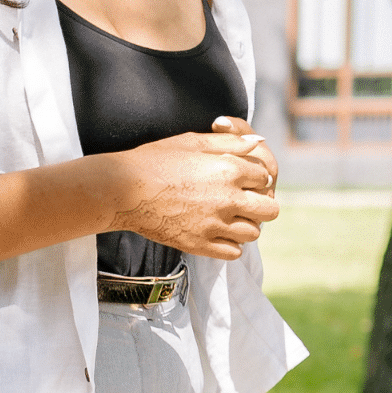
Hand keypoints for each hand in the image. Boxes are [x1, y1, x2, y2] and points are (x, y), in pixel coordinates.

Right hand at [108, 128, 278, 260]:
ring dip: (245, 223)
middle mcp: (227, 199)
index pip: (264, 176)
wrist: (122, 189)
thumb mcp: (191, 141)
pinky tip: (216, 231)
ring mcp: (215, 225)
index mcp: (228, 170)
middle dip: (259, 202)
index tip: (240, 176)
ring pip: (253, 232)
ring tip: (227, 216)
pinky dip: (230, 244)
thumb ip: (228, 141)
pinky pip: (233, 252)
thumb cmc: (153, 159)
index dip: (253, 175)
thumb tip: (258, 141)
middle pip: (269, 209)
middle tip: (241, 199)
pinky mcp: (200, 244)